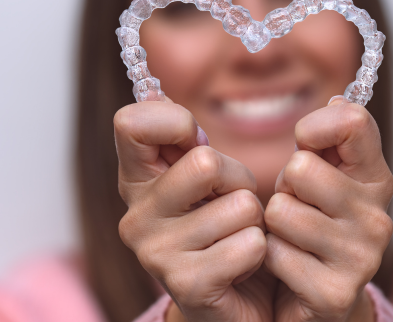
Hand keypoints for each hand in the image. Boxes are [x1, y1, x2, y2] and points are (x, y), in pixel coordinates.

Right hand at [114, 100, 275, 321]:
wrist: (237, 299)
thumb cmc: (223, 228)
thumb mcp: (203, 179)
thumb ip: (183, 140)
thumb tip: (155, 93)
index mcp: (136, 181)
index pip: (130, 124)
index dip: (175, 122)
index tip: (195, 143)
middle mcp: (136, 217)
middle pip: (205, 162)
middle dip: (238, 180)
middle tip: (231, 203)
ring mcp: (157, 254)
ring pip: (240, 206)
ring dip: (254, 221)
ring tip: (237, 237)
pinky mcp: (188, 286)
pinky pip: (251, 244)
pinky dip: (261, 252)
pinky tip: (243, 266)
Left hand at [264, 97, 392, 321]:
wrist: (315, 297)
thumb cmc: (313, 225)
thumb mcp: (321, 176)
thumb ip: (330, 139)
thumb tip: (338, 98)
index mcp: (376, 180)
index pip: (353, 122)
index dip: (315, 126)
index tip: (306, 144)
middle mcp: (377, 217)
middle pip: (301, 168)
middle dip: (285, 187)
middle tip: (297, 206)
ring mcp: (361, 257)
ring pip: (281, 211)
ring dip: (274, 225)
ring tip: (292, 237)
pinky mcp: (334, 292)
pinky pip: (273, 252)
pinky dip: (269, 257)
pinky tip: (289, 266)